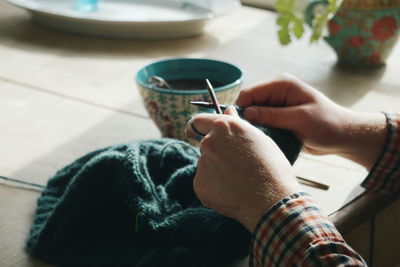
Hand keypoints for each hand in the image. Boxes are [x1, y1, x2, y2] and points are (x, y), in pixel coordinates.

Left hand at [185, 107, 299, 231]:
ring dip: (217, 170)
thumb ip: (238, 124)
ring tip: (239, 181)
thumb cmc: (272, 168)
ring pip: (206, 164)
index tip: (193, 132)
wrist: (272, 201)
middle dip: (217, 152)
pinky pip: (205, 182)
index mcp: (223, 127)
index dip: (196, 127)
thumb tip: (228, 111)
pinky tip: (232, 192)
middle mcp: (208, 142)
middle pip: (205, 144)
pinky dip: (215, 186)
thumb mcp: (261, 140)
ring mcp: (202, 165)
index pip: (198, 121)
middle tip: (236, 165)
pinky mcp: (199, 185)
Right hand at [236, 74, 386, 169]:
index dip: (242, 109)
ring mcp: (276, 106)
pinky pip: (260, 124)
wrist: (343, 136)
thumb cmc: (327, 124)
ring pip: (252, 116)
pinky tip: (267, 141)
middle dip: (248, 120)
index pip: (249, 93)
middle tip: (254, 137)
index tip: (243, 128)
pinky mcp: (277, 118)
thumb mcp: (299, 119)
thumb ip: (272, 116)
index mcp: (281, 85)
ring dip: (255, 128)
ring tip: (263, 140)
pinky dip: (261, 132)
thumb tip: (246, 114)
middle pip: (248, 105)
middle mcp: (275, 93)